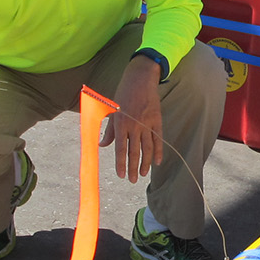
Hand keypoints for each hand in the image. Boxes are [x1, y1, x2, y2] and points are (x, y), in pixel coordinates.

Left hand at [100, 55, 163, 182]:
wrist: (140, 79)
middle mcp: (134, 125)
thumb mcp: (111, 110)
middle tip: (132, 180)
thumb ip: (108, 130)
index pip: (120, 149)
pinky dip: (158, 151)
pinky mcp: (157, 120)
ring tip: (143, 174)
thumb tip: (102, 145)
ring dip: (145, 163)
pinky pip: (158, 139)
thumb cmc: (122, 94)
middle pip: (135, 152)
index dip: (121, 163)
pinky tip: (156, 162)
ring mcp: (147, 123)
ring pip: (147, 148)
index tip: (121, 175)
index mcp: (121, 123)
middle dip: (133, 168)